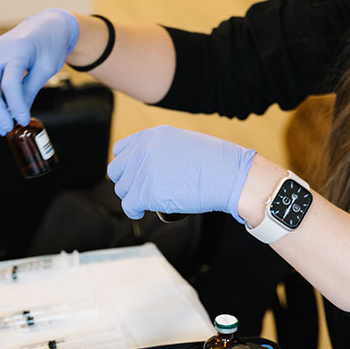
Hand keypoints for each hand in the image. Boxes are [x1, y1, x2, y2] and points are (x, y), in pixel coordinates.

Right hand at [0, 8, 78, 133]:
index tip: (22, 120)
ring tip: (4, 125)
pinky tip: (1, 112)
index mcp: (17, 49)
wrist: (46, 25)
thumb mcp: (47, 68)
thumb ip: (31, 89)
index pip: (9, 83)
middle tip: (6, 129)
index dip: (15, 105)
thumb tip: (20, 113)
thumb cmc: (50, 44)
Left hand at [107, 125, 256, 221]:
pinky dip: (133, 210)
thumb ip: (163, 149)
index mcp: (152, 136)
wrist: (231, 176)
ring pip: (123, 189)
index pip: (121, 150)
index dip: (126, 165)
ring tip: (143, 202)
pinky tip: (139, 212)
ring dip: (132, 197)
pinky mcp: (148, 192)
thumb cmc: (217, 162)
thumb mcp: (184, 143)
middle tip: (139, 191)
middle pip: (118, 170)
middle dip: (127, 182)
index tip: (134, 175)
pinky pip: (129, 205)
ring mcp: (145, 171)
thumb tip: (152, 164)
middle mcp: (144, 150)